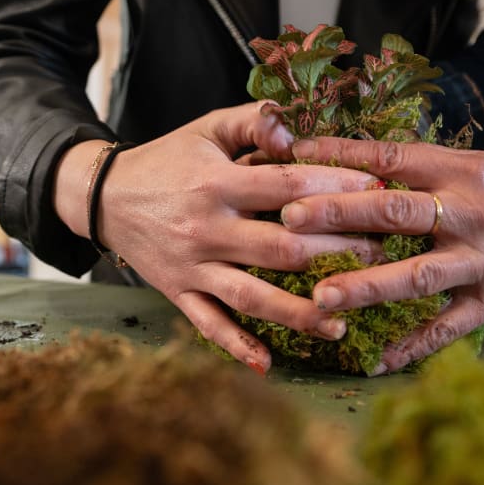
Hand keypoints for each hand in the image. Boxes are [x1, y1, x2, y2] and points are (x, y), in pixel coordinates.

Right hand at [55, 102, 380, 372]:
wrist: (105, 196)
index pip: (287, 187)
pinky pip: (209, 325)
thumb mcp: (208, 127)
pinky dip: (237, 346)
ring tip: (343, 322)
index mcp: (217, 183)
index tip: (377, 191)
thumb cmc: (170, 159)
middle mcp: (207, 228)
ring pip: (252, 297)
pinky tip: (270, 364)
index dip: (335, 188)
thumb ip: (253, 120)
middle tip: (379, 254)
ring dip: (299, 313)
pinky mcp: (179, 293)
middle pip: (282, 249)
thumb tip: (294, 130)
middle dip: (336, 253)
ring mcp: (192, 267)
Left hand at [280, 138, 483, 373]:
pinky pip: (447, 327)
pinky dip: (413, 346)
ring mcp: (482, 261)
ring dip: (367, 287)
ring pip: (417, 276)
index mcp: (461, 172)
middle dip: (339, 216)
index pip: (391, 158)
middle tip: (289, 221)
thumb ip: (427, 168)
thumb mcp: (481, 165)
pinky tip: (376, 360)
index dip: (341, 156)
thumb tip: (361, 162)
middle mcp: (469, 213)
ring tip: (320, 299)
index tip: (295, 155)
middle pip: (396, 213)